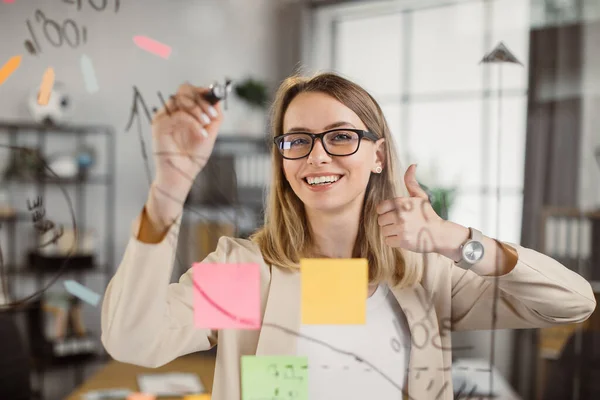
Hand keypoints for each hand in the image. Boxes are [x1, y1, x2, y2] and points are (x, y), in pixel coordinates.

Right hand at [151, 82, 223, 200]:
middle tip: (212, 115)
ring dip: (198, 110)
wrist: (183, 175)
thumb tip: (217, 100)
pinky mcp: (159, 126)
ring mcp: (164, 117)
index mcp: (182, 111)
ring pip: (180, 99)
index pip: (190, 91)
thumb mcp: (210, 133)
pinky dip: (193, 123)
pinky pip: (178, 115)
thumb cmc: (193, 157)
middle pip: (184, 90)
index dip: (203, 91)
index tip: (215, 96)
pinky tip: (201, 134)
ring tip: (206, 124)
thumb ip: (214, 116)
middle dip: (202, 100)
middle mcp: (172, 112)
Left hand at [376, 164, 443, 252]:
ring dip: (390, 232)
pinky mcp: (403, 241)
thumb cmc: (427, 214)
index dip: (384, 211)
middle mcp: (401, 215)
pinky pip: (388, 241)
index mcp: (403, 203)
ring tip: (402, 230)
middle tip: (399, 223)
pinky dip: (393, 241)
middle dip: (388, 222)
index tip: (392, 213)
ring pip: (383, 231)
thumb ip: (411, 182)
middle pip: (380, 220)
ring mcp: (402, 228)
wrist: (439, 233)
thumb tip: (412, 165)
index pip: (380, 207)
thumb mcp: (420, 196)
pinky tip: (403, 237)